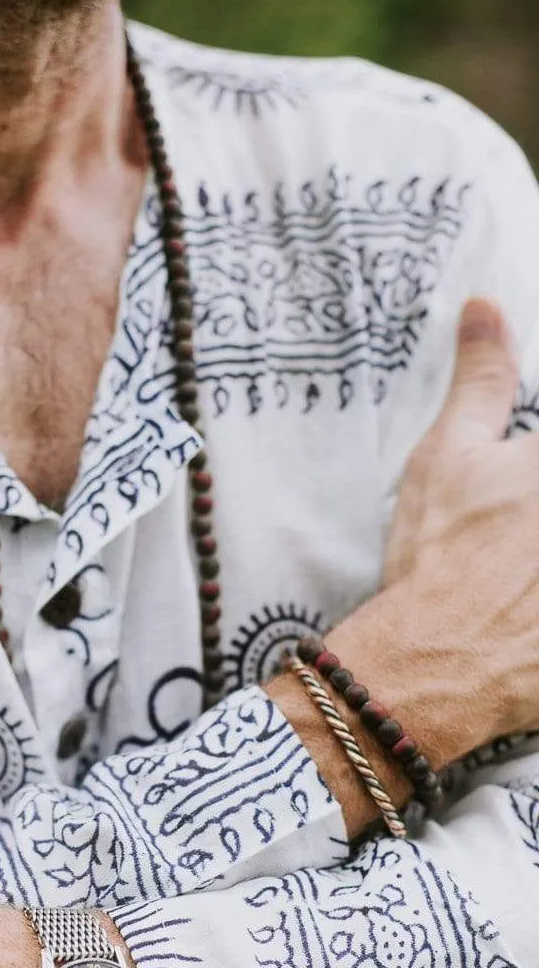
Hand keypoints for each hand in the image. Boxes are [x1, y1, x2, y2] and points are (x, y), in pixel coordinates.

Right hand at [325, 298, 538, 766]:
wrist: (438, 659)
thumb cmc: (442, 553)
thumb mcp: (451, 453)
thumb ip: (482, 379)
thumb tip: (485, 309)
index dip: (530, 465)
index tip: (517, 494)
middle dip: (529, 519)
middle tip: (512, 534)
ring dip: (537, 556)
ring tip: (520, 567)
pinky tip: (528, 606)